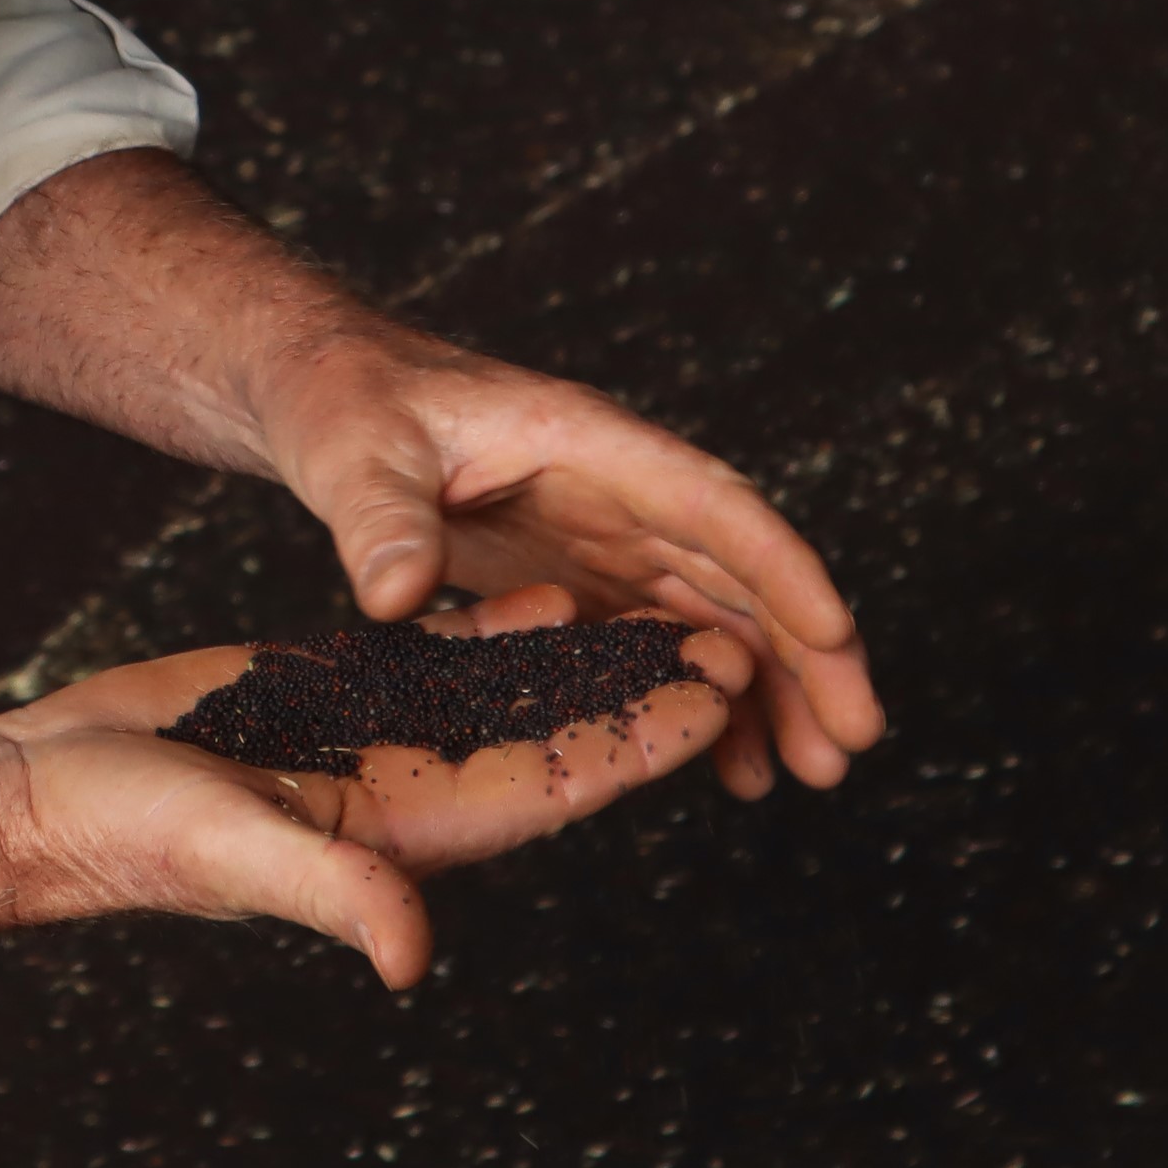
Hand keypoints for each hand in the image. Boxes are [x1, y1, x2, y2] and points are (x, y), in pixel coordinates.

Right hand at [0, 585, 743, 987]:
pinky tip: (548, 593)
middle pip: (549, 739)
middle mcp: (401, 794)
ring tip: (664, 609)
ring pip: (503, 698)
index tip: (713, 698)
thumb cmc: (123, 833)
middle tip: (728, 641)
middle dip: (636, 698)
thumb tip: (410, 952)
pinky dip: (496, 634)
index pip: (548, 785)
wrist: (38, 793)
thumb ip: (328, 890)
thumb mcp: (234, 850)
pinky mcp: (325, 700)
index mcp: (399, 836)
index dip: (634, 745)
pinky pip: (435, 667)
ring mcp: (367, 746)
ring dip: (582, 662)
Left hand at [250, 335, 884, 801]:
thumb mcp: (349, 449)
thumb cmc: (338, 397)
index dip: (779, 568)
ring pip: (714, 613)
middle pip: (739, 569)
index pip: (711, 502)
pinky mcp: (577, 575)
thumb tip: (389, 592)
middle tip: (850, 742)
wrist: (318, 393)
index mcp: (586, 441)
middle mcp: (616, 488)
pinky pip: (659, 643)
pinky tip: (729, 764)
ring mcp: (602, 534)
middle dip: (806, 653)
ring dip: (767, 689)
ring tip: (805, 774)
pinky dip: (700, 698)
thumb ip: (376, 516)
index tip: (837, 638)